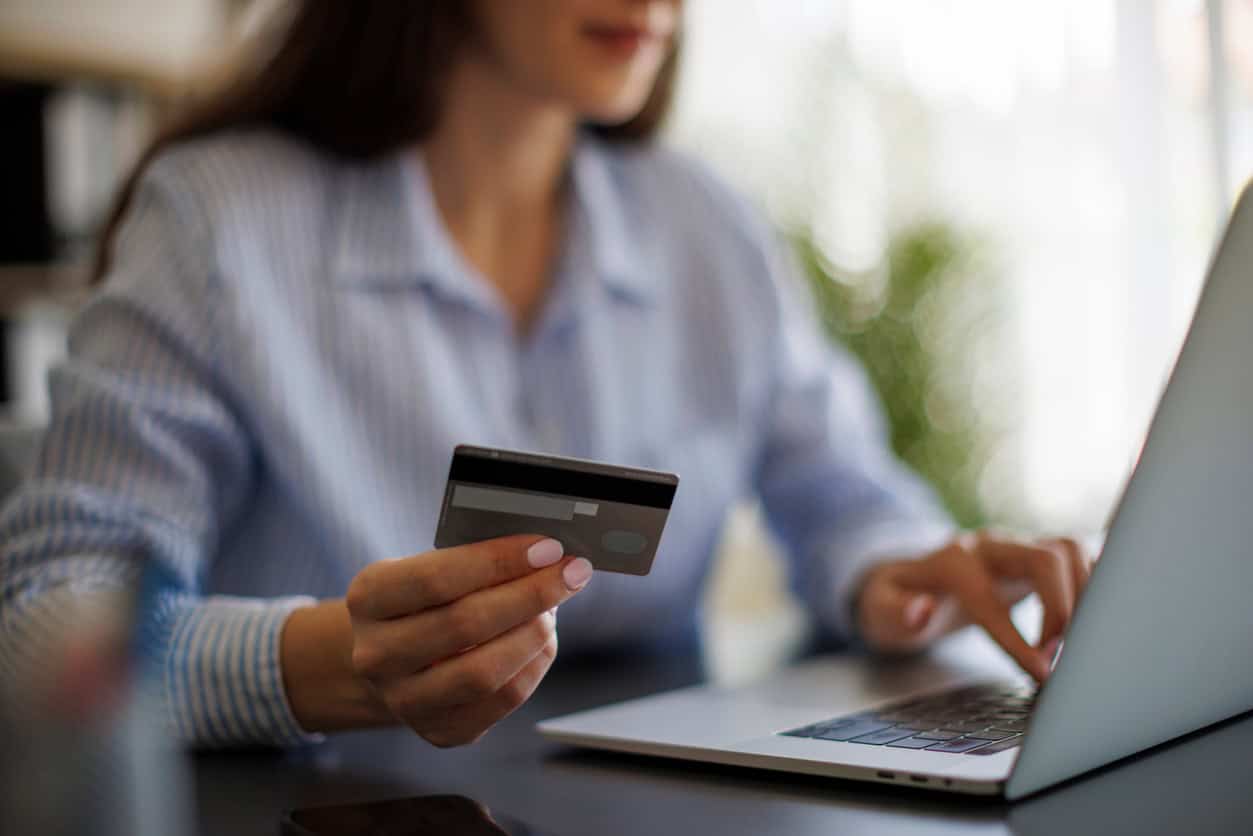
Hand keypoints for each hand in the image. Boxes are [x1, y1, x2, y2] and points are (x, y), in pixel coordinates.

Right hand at [344, 535, 591, 746]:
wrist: (392, 660)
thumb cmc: (423, 603)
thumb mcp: (427, 567)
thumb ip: (475, 560)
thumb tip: (545, 555)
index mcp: (368, 598)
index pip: (436, 578)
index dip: (499, 561)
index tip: (547, 548)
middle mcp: (376, 654)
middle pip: (465, 624)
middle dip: (530, 595)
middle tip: (570, 573)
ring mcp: (403, 700)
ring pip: (484, 671)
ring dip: (534, 633)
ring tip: (554, 608)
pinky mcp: (439, 730)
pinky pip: (502, 700)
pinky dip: (534, 665)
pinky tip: (543, 641)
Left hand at [854, 532, 1091, 681]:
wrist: (910, 577)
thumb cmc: (899, 600)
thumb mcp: (881, 610)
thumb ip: (895, 611)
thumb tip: (921, 610)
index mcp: (951, 562)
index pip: (989, 597)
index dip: (1016, 639)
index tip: (1041, 674)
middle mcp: (990, 545)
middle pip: (1045, 558)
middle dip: (1062, 609)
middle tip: (1060, 655)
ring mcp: (1017, 545)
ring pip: (1069, 550)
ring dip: (1086, 595)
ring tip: (1080, 640)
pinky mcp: (1038, 554)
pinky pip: (1080, 555)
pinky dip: (1095, 583)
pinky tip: (1096, 618)